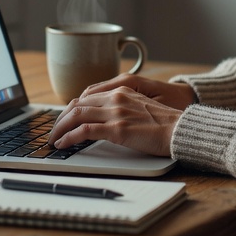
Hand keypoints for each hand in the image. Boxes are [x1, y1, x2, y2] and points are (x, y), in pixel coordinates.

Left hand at [50, 78, 195, 156]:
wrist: (181, 130)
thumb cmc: (166, 124)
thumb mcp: (141, 109)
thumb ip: (123, 110)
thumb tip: (105, 122)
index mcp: (122, 90)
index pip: (86, 97)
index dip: (70, 109)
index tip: (63, 120)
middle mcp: (116, 97)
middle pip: (76, 104)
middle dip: (60, 119)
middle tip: (54, 132)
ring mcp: (116, 112)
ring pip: (76, 115)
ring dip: (60, 128)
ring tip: (53, 140)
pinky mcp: (117, 128)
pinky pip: (84, 131)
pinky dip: (69, 137)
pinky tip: (63, 144)